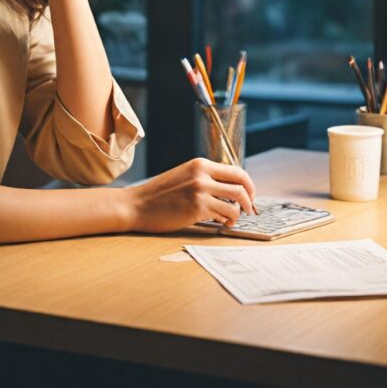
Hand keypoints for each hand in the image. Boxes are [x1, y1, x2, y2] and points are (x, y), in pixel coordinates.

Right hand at [126, 158, 256, 233]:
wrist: (137, 205)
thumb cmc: (159, 195)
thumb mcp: (183, 177)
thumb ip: (204, 179)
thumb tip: (231, 190)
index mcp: (199, 164)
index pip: (236, 170)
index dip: (248, 185)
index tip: (249, 196)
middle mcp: (202, 174)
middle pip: (242, 186)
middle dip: (249, 200)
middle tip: (247, 210)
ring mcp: (201, 191)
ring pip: (236, 202)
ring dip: (238, 213)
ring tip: (230, 219)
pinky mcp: (198, 208)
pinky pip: (224, 215)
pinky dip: (227, 221)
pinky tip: (219, 223)